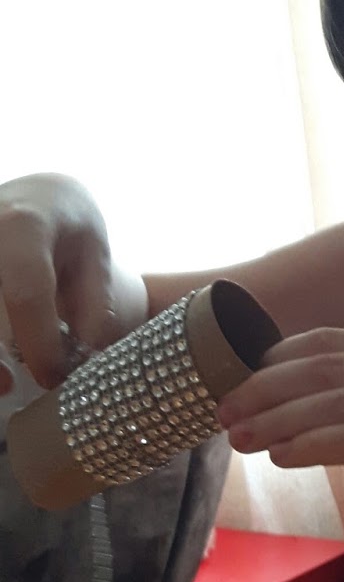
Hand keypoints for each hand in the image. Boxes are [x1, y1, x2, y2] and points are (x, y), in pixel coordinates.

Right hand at [0, 173, 119, 393]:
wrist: (29, 194)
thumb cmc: (66, 223)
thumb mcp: (94, 250)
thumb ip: (95, 300)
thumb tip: (89, 354)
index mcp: (23, 226)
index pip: (25, 292)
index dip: (39, 342)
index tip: (53, 376)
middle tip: (11, 387)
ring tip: (1, 382)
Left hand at [218, 329, 343, 558]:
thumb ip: (333, 411)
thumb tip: (257, 404)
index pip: (327, 342)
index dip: (273, 359)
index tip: (230, 384)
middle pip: (324, 368)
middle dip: (264, 389)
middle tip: (223, 413)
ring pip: (334, 402)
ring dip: (277, 420)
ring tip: (240, 440)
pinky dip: (309, 445)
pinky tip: (279, 457)